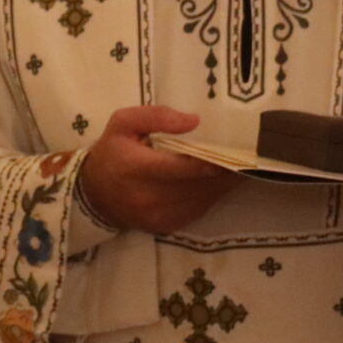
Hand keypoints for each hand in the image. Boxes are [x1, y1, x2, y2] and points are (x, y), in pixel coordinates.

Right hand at [77, 105, 239, 234]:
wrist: (93, 195)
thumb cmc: (112, 154)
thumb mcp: (122, 123)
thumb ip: (156, 116)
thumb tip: (194, 121)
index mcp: (138, 168)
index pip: (187, 167)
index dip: (216, 159)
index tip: (237, 147)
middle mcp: (150, 196)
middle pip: (203, 184)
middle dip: (228, 170)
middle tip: (249, 155)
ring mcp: (161, 215)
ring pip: (206, 198)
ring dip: (224, 183)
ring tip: (239, 165)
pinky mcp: (168, 225)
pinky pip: (200, 208)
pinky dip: (211, 194)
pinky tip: (217, 181)